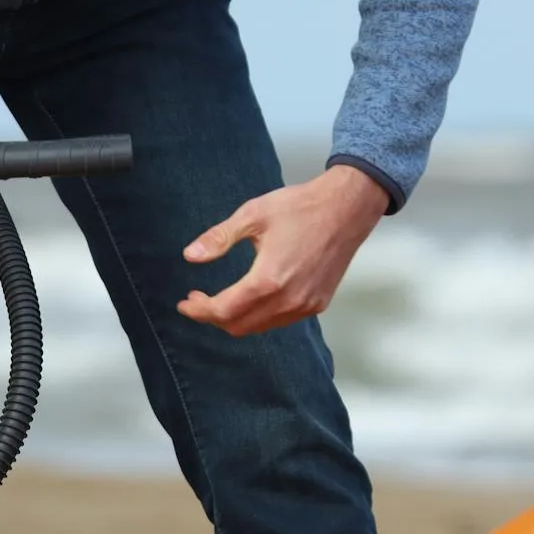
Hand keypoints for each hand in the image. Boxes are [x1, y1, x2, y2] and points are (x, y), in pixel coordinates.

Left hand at [176, 165, 389, 336]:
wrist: (348, 208)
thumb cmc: (301, 207)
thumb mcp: (253, 215)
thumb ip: (219, 238)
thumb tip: (189, 256)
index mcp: (268, 280)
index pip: (223, 311)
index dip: (199, 310)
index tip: (185, 303)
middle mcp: (288, 300)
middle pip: (238, 326)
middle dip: (213, 317)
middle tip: (198, 299)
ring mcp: (305, 306)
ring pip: (259, 327)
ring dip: (235, 319)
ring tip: (220, 300)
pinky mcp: (318, 304)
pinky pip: (280, 321)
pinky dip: (259, 317)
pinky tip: (251, 299)